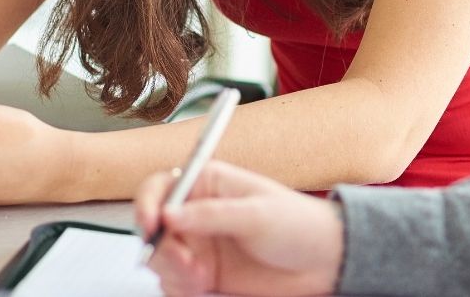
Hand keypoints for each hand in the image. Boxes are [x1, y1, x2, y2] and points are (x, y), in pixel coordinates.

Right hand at [133, 161, 343, 296]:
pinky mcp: (203, 274)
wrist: (322, 261)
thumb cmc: (297, 224)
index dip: (147, 204)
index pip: (160, 187)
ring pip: (160, 260)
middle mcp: (196, 213)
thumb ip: (211, 215)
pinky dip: (180, 289)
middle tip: (187, 263)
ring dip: (173, 272)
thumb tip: (169, 213)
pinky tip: (202, 287)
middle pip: (152, 229)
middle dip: (162, 249)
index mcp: (207, 184)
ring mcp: (198, 245)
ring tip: (201, 278)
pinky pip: (174, 284)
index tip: (151, 225)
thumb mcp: (256, 215)